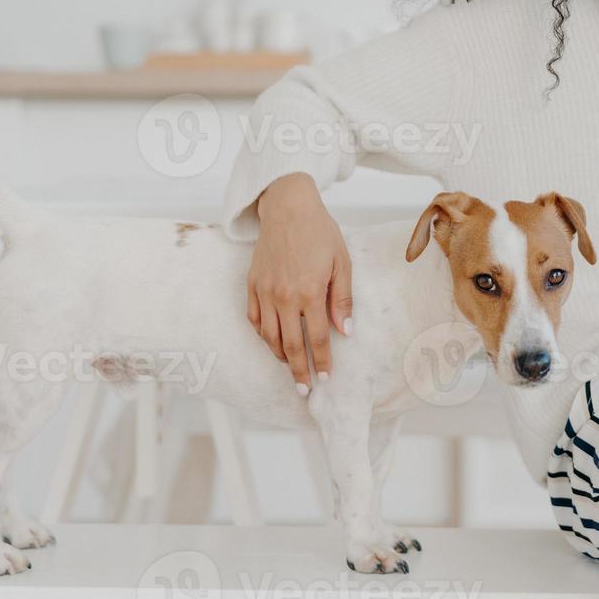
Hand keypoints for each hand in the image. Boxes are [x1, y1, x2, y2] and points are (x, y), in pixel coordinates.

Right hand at [246, 173, 353, 394]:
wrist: (288, 208)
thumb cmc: (320, 233)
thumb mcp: (341, 263)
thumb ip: (342, 300)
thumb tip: (346, 332)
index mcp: (310, 292)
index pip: (318, 338)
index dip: (322, 361)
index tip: (325, 378)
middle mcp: (284, 297)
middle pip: (290, 345)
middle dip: (298, 371)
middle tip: (305, 390)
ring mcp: (265, 292)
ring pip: (269, 336)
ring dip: (280, 356)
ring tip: (291, 368)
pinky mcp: (252, 285)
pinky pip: (255, 319)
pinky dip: (263, 335)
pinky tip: (273, 342)